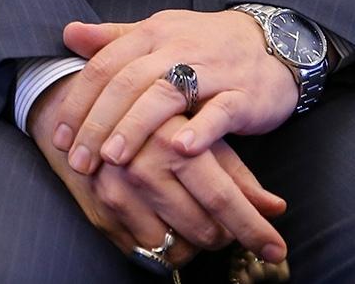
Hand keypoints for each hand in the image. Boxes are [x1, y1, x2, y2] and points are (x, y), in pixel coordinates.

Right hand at [28, 80, 286, 263]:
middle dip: (224, 233)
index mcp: (170, 143)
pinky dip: (163, 241)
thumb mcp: (196, 130)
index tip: (278, 249)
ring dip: (192, 239)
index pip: (222, 199)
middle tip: (225, 218)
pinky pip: (145, 251)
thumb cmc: (150, 114)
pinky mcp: (100, 212)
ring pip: (175, 248)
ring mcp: (116, 195)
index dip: (254, 229)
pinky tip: (165, 219)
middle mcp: (140, 170)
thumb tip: (276, 207)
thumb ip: (236, 172)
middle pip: (203, 230)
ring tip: (194, 214)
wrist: (76, 102)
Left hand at [48, 10, 297, 173]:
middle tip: (79, 160)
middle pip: (128, 83)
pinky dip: (200, 130)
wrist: (275, 43)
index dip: (78, 101)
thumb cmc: (206, 45)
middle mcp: (178, 47)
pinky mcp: (244, 95)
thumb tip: (68, 34)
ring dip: (136, 127)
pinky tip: (179, 151)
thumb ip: (114, 38)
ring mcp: (213, 70)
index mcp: (153, 33)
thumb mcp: (159, 34)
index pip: (105, 65)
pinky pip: (220, 111)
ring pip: (166, 94)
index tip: (60, 136)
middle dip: (98, 123)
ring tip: (114, 158)